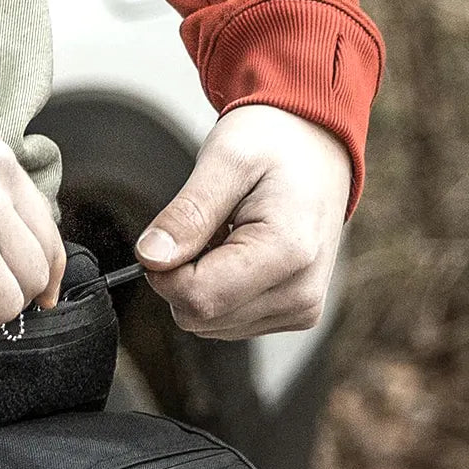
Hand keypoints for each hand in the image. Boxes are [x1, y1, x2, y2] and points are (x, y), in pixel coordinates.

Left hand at [134, 105, 351, 340]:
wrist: (317, 146)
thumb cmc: (275, 144)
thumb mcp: (224, 161)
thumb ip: (186, 214)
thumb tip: (150, 258)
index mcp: (288, 253)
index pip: (197, 298)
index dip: (166, 271)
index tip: (171, 235)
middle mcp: (300, 293)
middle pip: (199, 317)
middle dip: (183, 276)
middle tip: (208, 229)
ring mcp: (300, 309)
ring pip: (208, 325)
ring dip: (201, 284)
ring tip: (229, 237)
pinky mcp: (294, 316)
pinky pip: (226, 322)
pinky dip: (219, 291)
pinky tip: (239, 255)